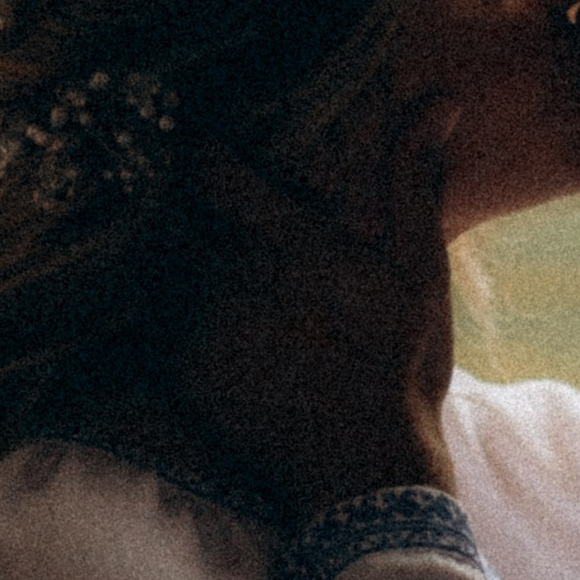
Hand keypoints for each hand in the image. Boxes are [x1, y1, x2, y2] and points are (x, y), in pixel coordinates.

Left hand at [173, 95, 460, 518]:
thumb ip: (413, 184)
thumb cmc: (401, 371)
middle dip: (170, 192)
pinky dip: (147, 303)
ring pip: (152, 259)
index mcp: (286, 240)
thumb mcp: (420, 274)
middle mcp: (229, 274)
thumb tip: (440, 99)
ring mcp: (195, 325)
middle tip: (160, 171)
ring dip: (157, 245)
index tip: (194, 131)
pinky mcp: (173, 370)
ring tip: (158, 236)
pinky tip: (165, 303)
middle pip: (170, 208)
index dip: (196, 144)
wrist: (364, 481)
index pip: (207, 164)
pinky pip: (140, 318)